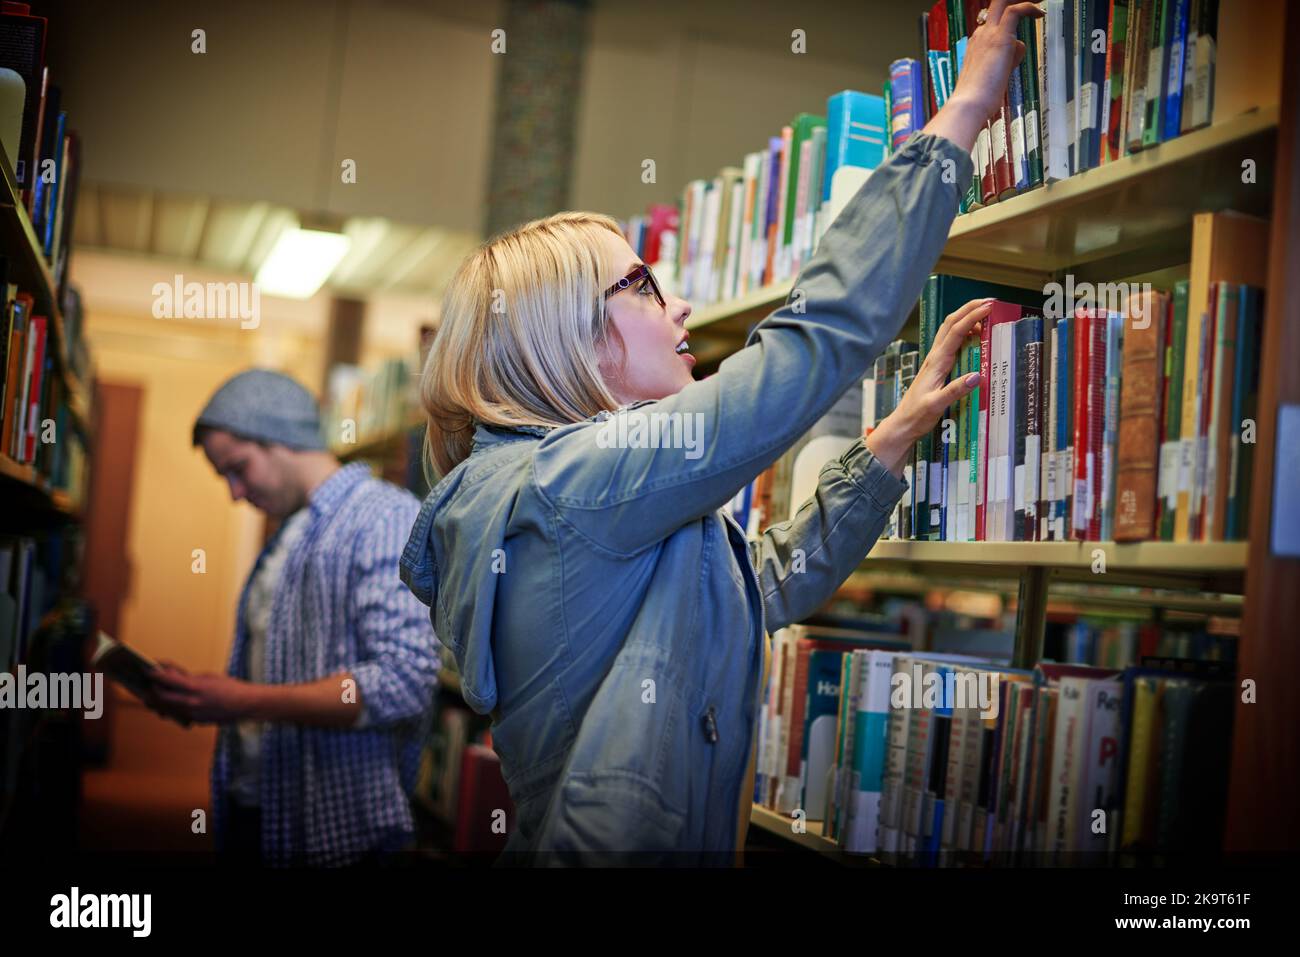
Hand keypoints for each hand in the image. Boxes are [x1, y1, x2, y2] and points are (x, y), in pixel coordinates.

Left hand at [150, 669, 256, 724]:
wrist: (245, 705)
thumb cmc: (229, 687)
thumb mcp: (208, 677)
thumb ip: (188, 678)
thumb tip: (171, 675)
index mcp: (194, 687)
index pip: (166, 680)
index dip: (154, 674)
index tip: (147, 670)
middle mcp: (190, 702)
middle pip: (160, 698)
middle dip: (151, 691)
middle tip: (147, 685)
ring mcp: (192, 714)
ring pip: (166, 709)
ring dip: (158, 702)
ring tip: (151, 697)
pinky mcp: (195, 721)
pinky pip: (178, 714)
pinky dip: (172, 708)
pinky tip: (169, 704)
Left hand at [866, 298, 991, 475]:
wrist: (901, 424)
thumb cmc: (916, 416)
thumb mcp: (936, 405)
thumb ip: (955, 391)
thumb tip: (977, 376)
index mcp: (936, 362)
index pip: (956, 331)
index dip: (972, 316)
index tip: (989, 307)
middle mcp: (935, 357)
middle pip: (951, 323)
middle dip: (970, 308)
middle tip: (990, 302)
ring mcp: (935, 360)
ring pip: (949, 330)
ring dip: (966, 318)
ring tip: (985, 315)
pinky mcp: (936, 367)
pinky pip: (951, 342)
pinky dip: (964, 333)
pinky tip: (974, 338)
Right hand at [923, 1, 1043, 150]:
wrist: (968, 105)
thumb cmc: (977, 101)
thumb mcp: (990, 82)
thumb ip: (1000, 69)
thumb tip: (1009, 66)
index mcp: (975, 47)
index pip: (992, 26)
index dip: (1006, 25)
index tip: (1019, 27)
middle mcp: (980, 37)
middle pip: (996, 6)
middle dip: (1014, 3)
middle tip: (1031, 4)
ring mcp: (988, 36)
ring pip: (1004, 4)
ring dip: (1024, 3)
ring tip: (1039, 8)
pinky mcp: (1000, 38)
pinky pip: (1015, 11)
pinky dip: (1029, 7)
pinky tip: (1040, 14)